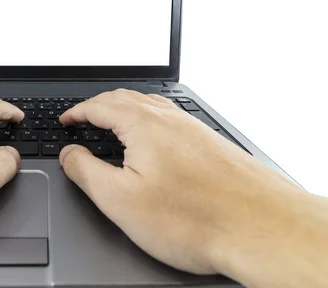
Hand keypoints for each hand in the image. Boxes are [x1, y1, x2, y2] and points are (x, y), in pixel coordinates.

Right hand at [58, 89, 315, 279]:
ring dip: (124, 110)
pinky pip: (170, 119)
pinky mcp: (210, 142)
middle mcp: (170, 118)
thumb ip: (86, 171)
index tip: (66, 121)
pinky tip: (152, 141)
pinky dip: (148, 121)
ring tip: (112, 124)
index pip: (99, 106)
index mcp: (143, 124)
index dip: (76, 113)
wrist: (261, 228)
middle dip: (98, 107)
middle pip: (125, 99)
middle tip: (83, 119)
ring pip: (149, 106)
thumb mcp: (120, 200)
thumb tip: (69, 153)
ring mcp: (193, 127)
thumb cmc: (195, 218)